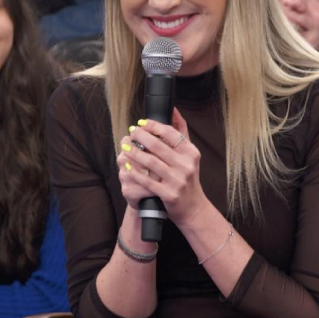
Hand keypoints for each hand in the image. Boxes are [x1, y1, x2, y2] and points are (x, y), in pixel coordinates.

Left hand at [117, 108, 208, 226]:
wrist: (193, 207)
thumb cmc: (187, 178)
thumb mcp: (189, 155)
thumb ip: (181, 132)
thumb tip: (173, 109)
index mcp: (191, 153)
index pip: (171, 133)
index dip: (154, 126)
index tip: (141, 123)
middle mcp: (186, 165)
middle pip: (158, 146)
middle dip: (140, 137)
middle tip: (130, 132)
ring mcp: (178, 180)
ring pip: (151, 162)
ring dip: (134, 153)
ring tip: (125, 147)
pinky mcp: (169, 194)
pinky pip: (147, 181)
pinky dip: (135, 172)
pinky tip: (127, 166)